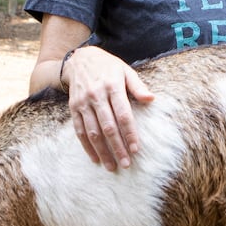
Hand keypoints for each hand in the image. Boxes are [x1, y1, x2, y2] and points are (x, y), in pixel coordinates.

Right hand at [60, 46, 154, 169]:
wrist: (79, 59)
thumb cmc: (108, 67)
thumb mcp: (125, 70)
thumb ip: (138, 86)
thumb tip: (151, 99)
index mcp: (112, 86)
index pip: (123, 114)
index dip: (129, 133)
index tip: (136, 149)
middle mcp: (96, 95)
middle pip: (108, 126)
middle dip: (117, 147)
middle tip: (126, 164)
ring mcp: (83, 103)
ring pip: (93, 132)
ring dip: (102, 151)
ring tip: (111, 166)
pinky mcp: (73, 108)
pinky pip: (79, 130)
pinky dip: (87, 146)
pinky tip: (95, 158)